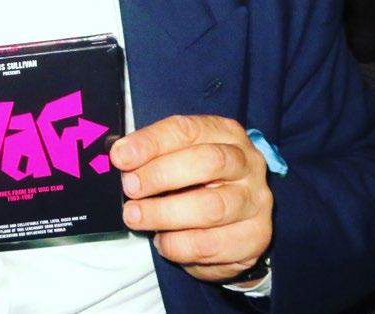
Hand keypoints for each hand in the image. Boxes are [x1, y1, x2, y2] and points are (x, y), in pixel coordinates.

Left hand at [110, 115, 271, 283]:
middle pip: (206, 163)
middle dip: (160, 175)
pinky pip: (212, 245)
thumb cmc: (197, 179)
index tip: (121, 156)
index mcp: (225, 132)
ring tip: (136, 217)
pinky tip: (163, 241)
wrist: (234, 219)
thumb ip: (153, 153)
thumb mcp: (178, 156)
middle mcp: (247, 162)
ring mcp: (255, 200)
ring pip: (210, 208)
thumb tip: (118, 155)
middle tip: (130, 188)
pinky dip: (180, 245)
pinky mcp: (256, 237)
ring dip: (165, 214)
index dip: (151, 142)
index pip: (187, 130)